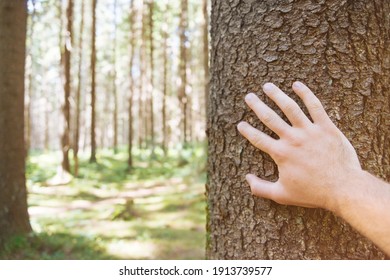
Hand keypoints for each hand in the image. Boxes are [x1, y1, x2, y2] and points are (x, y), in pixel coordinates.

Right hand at [237, 81, 361, 210]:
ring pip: (290, 107)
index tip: (240, 124)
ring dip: (277, 95)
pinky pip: (315, 106)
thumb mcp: (282, 195)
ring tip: (268, 86)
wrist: (343, 188)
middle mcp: (292, 139)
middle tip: (248, 96)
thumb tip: (247, 179)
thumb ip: (261, 188)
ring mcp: (309, 131)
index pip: (258, 138)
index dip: (246, 130)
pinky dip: (306, 94)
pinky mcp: (326, 127)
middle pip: (270, 118)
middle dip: (257, 106)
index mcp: (281, 154)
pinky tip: (297, 84)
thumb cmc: (312, 193)